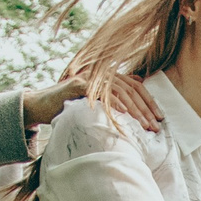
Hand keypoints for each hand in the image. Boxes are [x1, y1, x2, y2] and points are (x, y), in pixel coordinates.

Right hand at [21, 74, 161, 129]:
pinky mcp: (79, 84)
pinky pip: (101, 92)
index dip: (149, 102)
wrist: (42, 106)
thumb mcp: (96, 102)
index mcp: (108, 77)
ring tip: (144, 124)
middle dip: (145, 109)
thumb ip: (115, 94)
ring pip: (120, 91)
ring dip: (135, 109)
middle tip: (155, 126)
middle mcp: (101, 74)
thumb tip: (138, 83)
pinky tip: (125, 113)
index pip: (135, 86)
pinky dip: (114, 102)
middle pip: (131, 89)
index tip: (159, 118)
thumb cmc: (70, 106)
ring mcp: (90, 77)